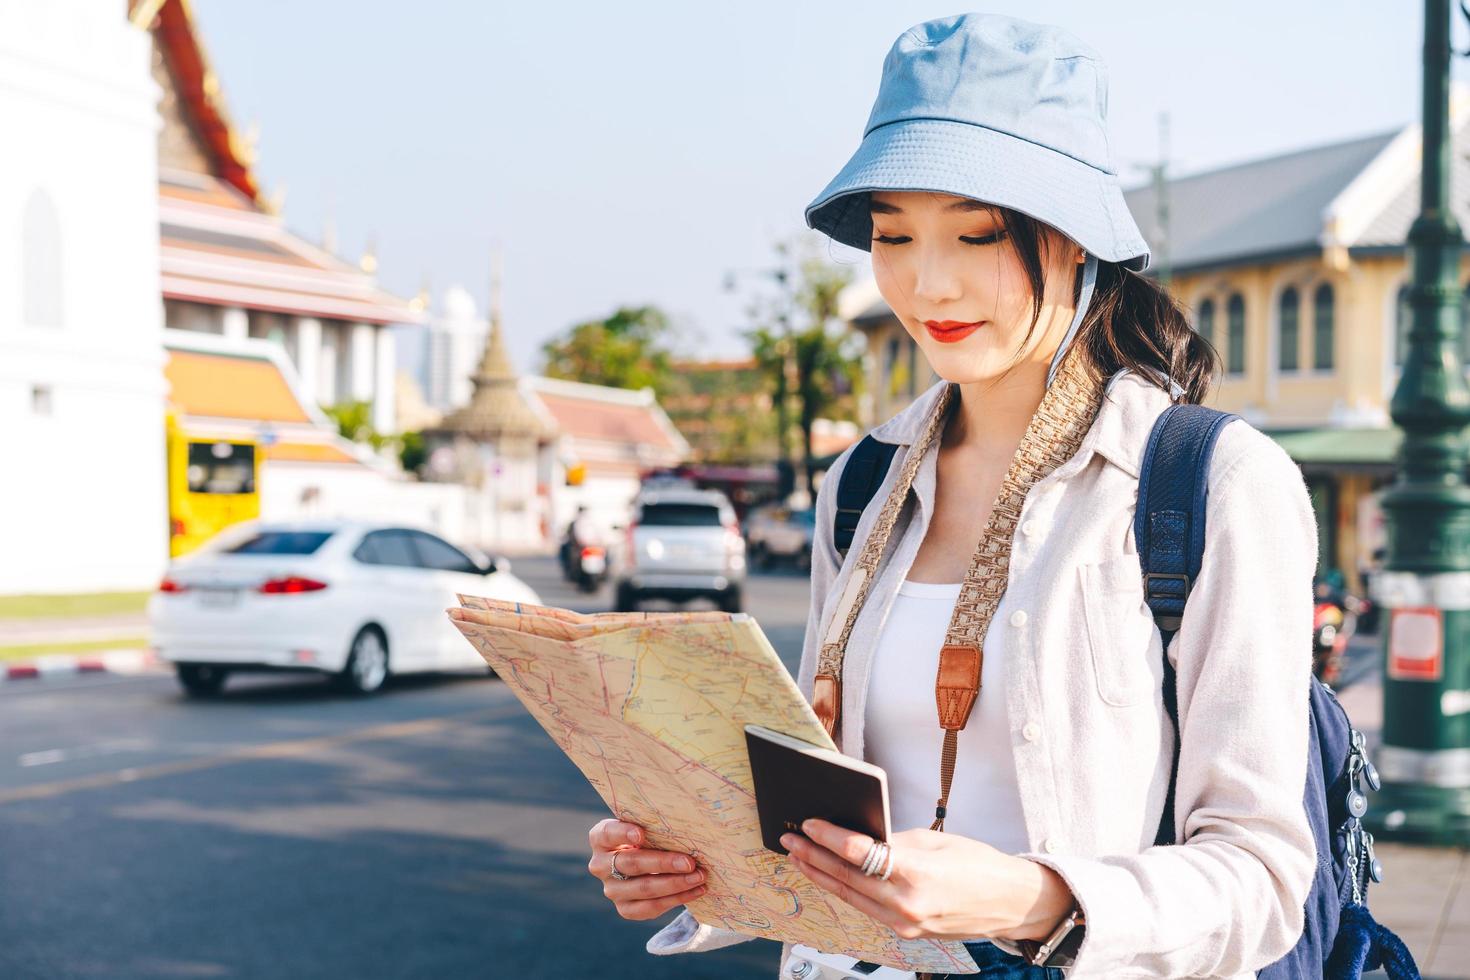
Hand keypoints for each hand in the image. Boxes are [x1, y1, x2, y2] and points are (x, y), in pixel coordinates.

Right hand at [587, 818, 706, 920]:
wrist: (646, 863)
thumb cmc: (649, 837)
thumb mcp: (646, 826)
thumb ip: (654, 824)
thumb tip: (685, 823)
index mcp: (600, 839)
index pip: (606, 834)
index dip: (623, 833)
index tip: (641, 834)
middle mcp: (600, 865)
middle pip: (631, 864)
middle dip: (663, 863)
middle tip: (690, 862)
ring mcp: (612, 889)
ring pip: (644, 888)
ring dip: (675, 883)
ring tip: (699, 877)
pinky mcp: (625, 909)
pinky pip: (651, 907)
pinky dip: (677, 899)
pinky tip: (696, 891)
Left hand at [781, 819, 1072, 941]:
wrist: (1010, 903)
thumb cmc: (979, 865)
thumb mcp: (936, 841)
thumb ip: (895, 840)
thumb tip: (861, 835)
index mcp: (916, 873)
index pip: (859, 852)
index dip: (829, 836)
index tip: (809, 823)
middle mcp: (906, 903)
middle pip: (847, 877)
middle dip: (814, 857)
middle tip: (790, 840)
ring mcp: (904, 923)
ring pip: (851, 897)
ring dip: (822, 876)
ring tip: (800, 858)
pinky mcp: (906, 932)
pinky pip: (867, 908)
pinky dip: (846, 891)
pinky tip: (830, 877)